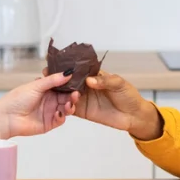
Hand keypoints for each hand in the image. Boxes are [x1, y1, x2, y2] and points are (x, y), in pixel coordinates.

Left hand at [0, 71, 78, 137]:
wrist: (6, 117)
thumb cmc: (17, 99)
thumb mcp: (36, 86)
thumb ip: (53, 80)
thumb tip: (68, 73)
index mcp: (46, 89)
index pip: (63, 86)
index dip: (70, 85)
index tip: (78, 82)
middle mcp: (49, 100)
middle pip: (67, 98)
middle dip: (73, 96)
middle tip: (76, 94)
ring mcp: (50, 112)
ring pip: (66, 109)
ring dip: (70, 106)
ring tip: (69, 104)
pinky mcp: (49, 123)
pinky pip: (60, 120)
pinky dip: (62, 116)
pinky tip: (59, 113)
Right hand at [46, 68, 161, 139]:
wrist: (133, 116)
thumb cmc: (129, 96)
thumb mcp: (119, 84)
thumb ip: (105, 81)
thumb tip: (89, 80)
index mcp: (94, 75)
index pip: (78, 69)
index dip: (68, 66)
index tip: (56, 63)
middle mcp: (86, 86)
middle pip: (69, 80)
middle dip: (58, 77)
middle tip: (45, 74)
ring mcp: (83, 98)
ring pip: (67, 93)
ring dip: (58, 91)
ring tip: (48, 88)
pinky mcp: (83, 110)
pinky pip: (70, 107)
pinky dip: (63, 105)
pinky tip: (57, 103)